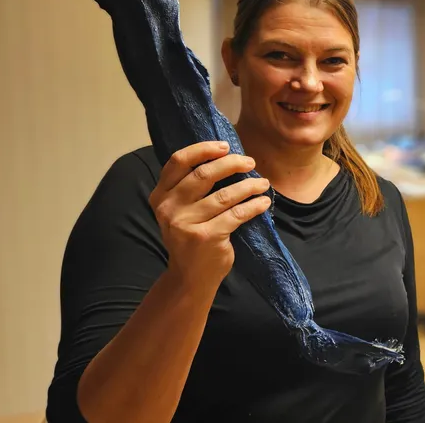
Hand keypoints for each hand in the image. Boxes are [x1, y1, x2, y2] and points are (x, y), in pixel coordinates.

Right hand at [150, 141, 270, 293]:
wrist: (190, 277)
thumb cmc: (192, 236)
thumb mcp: (181, 210)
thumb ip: (191, 187)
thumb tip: (226, 156)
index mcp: (160, 196)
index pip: (178, 161)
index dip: (203, 149)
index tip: (225, 146)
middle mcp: (169, 208)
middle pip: (203, 174)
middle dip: (231, 164)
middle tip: (250, 162)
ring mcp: (186, 224)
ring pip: (224, 195)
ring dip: (248, 186)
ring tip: (263, 183)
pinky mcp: (206, 237)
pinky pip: (237, 214)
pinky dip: (254, 206)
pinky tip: (263, 202)